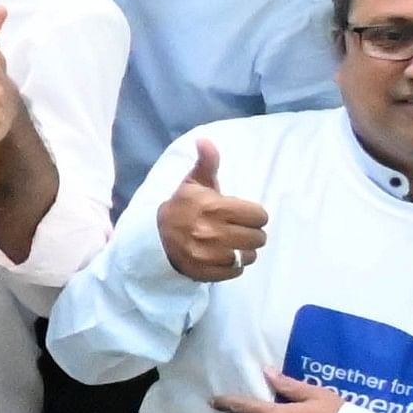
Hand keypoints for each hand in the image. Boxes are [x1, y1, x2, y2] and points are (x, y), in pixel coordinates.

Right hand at [156, 138, 268, 281]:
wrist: (153, 237)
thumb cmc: (181, 207)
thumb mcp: (192, 183)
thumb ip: (206, 163)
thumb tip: (204, 140)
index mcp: (213, 207)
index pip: (259, 216)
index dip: (253, 215)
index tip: (241, 214)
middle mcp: (211, 232)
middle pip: (258, 238)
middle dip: (251, 233)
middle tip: (237, 230)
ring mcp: (208, 255)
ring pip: (249, 256)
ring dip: (244, 251)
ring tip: (231, 244)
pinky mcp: (205, 272)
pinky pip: (236, 271)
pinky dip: (233, 266)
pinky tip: (222, 256)